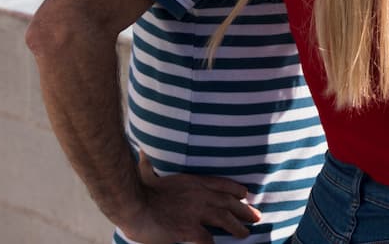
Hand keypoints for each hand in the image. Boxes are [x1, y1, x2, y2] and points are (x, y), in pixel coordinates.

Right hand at [117, 153, 261, 243]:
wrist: (131, 202)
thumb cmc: (138, 189)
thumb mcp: (153, 171)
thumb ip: (155, 164)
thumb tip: (143, 152)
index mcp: (192, 181)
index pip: (221, 183)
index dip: (235, 189)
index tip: (245, 193)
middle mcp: (199, 195)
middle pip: (228, 202)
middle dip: (244, 209)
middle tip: (257, 216)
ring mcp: (195, 212)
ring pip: (224, 219)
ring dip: (237, 227)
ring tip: (245, 234)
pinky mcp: (188, 229)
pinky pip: (208, 240)